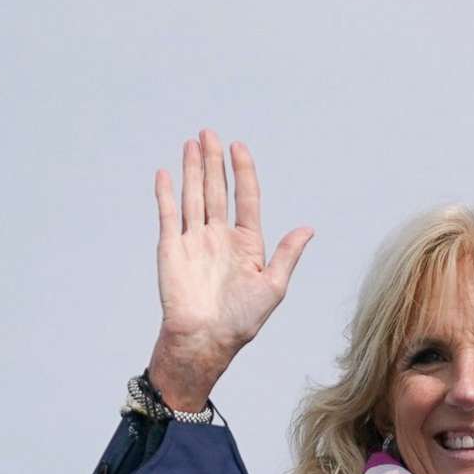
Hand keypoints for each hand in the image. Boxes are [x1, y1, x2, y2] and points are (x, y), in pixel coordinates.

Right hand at [147, 130, 311, 413]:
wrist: (204, 340)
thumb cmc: (240, 321)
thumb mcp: (273, 287)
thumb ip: (287, 255)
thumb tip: (308, 229)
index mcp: (246, 244)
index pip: (246, 198)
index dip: (242, 171)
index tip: (239, 146)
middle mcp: (219, 237)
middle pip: (216, 190)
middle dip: (213, 161)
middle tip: (210, 133)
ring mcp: (194, 241)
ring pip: (193, 196)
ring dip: (192, 169)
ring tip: (192, 142)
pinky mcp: (171, 249)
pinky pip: (168, 215)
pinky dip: (166, 194)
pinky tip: (166, 173)